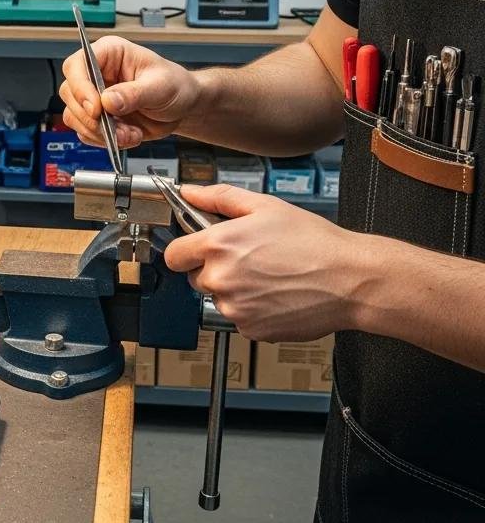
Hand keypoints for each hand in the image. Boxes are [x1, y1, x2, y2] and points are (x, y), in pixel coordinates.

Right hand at [59, 36, 202, 148]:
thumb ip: (134, 93)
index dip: (80, 87)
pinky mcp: (97, 118)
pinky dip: (104, 141)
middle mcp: (96, 73)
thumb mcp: (160, 86)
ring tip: (129, 134)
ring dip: (100, 132)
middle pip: (70, 93)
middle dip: (92, 117)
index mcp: (109, 53)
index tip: (96, 108)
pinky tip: (128, 137)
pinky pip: (86, 132)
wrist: (183, 107)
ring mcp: (94, 97)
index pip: (76, 65)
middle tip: (116, 128)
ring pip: (74, 116)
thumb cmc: (175, 85)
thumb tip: (108, 101)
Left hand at [163, 184, 364, 341]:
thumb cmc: (312, 241)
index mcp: (218, 246)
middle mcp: (220, 280)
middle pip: (195, 277)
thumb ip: (218, 198)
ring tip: (268, 275)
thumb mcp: (263, 206)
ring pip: (219, 298)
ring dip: (234, 289)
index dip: (186, 249)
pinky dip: (252, 308)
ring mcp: (235, 308)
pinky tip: (276, 293)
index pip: (174, 255)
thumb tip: (189, 193)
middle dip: (214, 268)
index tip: (198, 248)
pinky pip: (239, 317)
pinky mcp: (251, 329)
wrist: (349, 279)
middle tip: (248, 257)